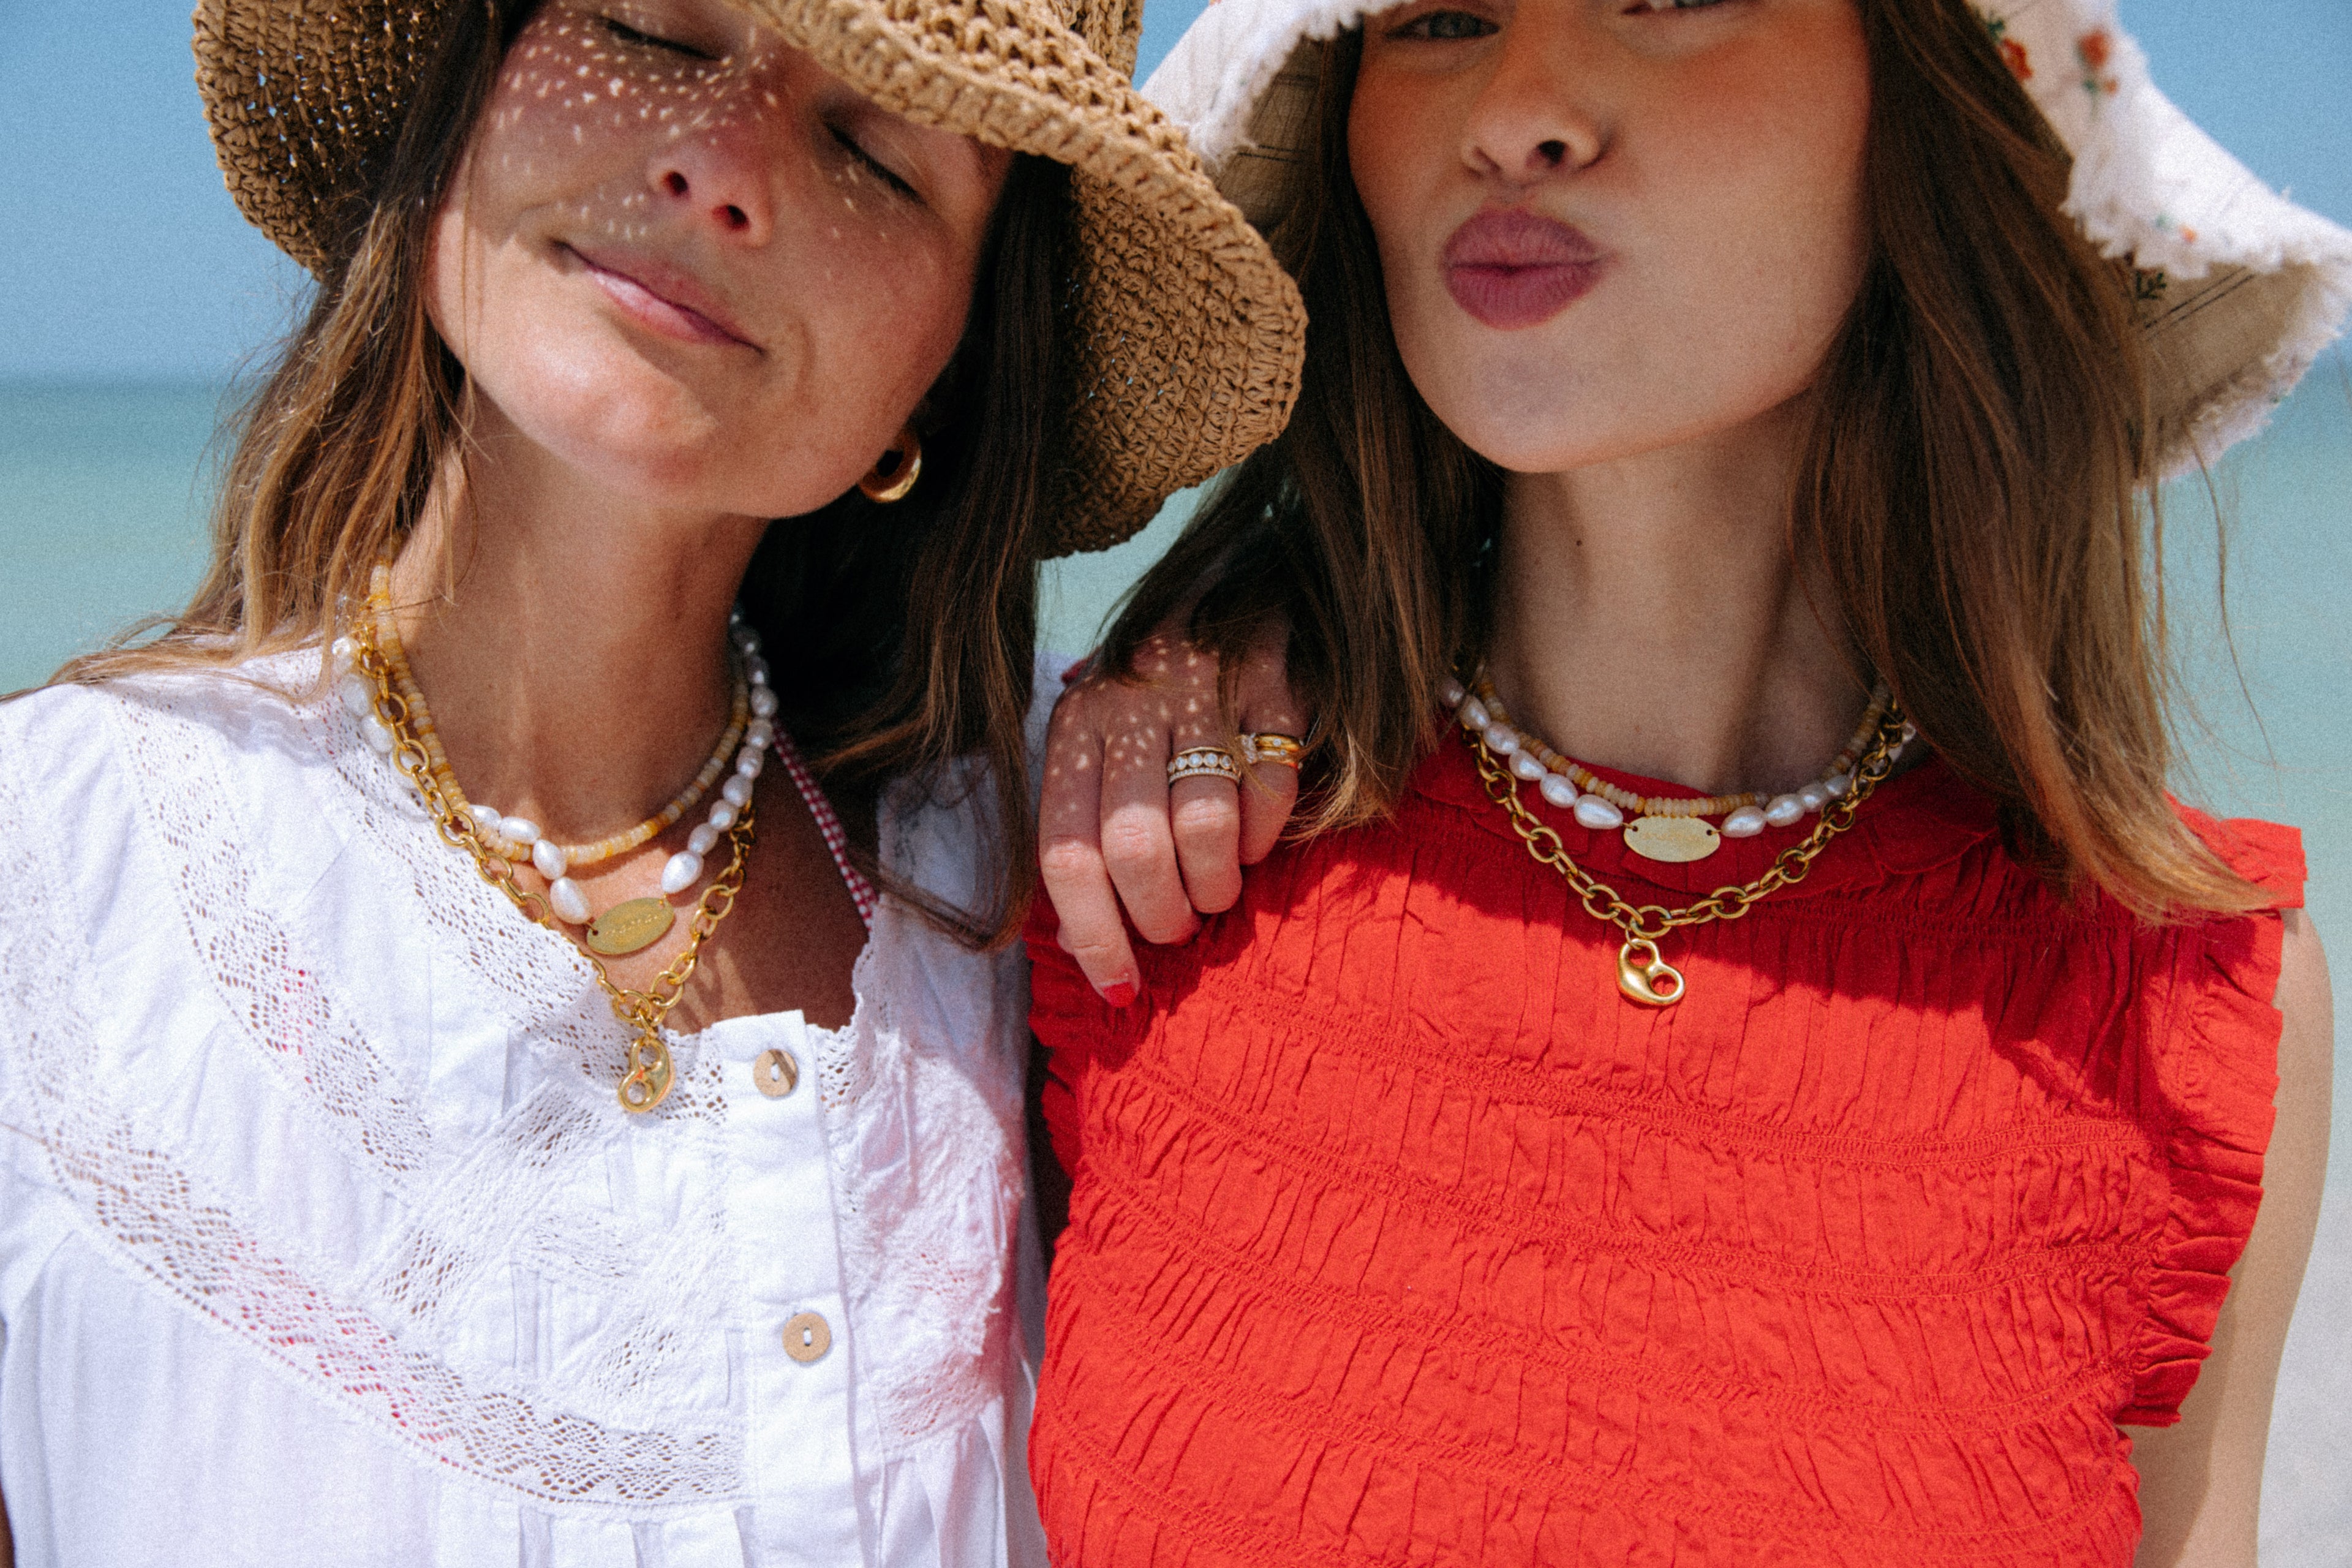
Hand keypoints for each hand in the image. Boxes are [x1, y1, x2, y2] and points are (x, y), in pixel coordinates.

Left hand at [1038, 631, 1308, 1003]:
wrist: (1226, 584)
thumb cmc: (1153, 701)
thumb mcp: (1099, 752)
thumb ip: (1087, 832)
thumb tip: (1085, 948)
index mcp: (1071, 729)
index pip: (1065, 854)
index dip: (1093, 936)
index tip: (1121, 989)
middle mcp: (1125, 703)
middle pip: (1135, 847)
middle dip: (1162, 914)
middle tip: (1179, 926)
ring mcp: (1198, 686)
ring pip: (1204, 824)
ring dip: (1217, 883)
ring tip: (1218, 892)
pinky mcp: (1267, 676)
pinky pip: (1270, 784)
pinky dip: (1264, 833)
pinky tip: (1254, 841)